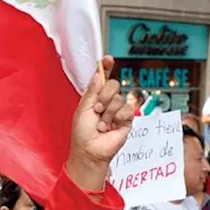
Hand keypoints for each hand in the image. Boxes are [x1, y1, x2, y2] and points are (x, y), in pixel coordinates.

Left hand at [65, 56, 133, 192]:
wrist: (90, 151)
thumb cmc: (83, 133)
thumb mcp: (83, 108)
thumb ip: (92, 91)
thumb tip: (97, 75)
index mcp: (95, 97)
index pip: (102, 78)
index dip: (106, 67)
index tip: (107, 59)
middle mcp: (107, 102)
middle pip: (113, 84)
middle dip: (104, 96)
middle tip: (97, 109)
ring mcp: (118, 110)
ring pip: (119, 98)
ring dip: (108, 112)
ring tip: (102, 124)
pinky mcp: (126, 119)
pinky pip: (127, 110)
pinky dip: (116, 118)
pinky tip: (111, 127)